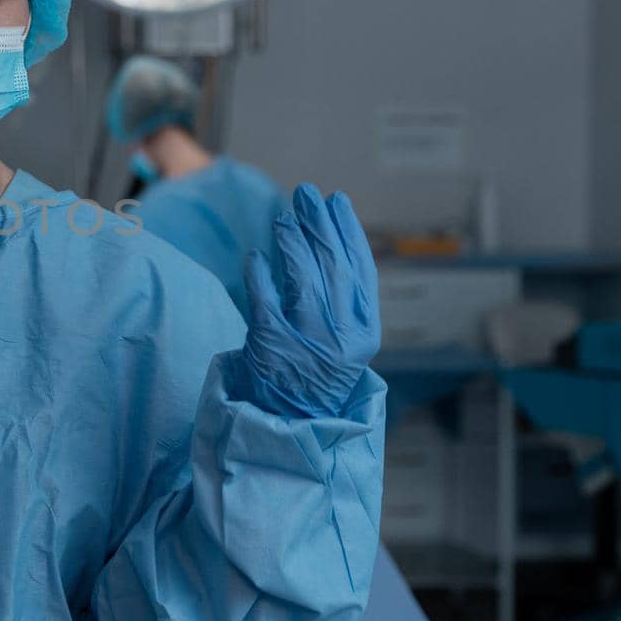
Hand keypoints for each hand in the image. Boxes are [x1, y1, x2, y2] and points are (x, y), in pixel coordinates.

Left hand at [240, 184, 379, 417]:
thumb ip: (341, 302)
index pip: (361, 271)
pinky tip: (255, 255)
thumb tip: (325, 241)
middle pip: (332, 268)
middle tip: (305, 194)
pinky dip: (259, 273)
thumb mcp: (342, 342)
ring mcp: (307, 343)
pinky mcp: (271, 348)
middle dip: (319, 225)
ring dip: (291, 243)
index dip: (349, 232)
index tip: (338, 201)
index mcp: (364, 333)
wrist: (290, 425)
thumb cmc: (313, 374)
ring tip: (282, 219)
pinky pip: (264, 300)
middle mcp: (341, 338)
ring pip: (301, 280)